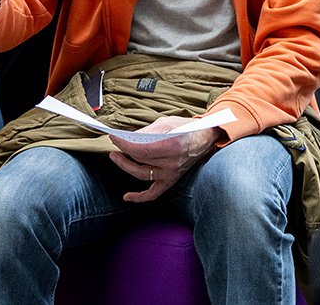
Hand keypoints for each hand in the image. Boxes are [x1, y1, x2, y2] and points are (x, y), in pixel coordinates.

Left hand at [108, 116, 225, 202]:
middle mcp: (172, 163)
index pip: (140, 150)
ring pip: (142, 174)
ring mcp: (171, 174)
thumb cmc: (187, 128)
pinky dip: (139, 197)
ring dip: (125, 166)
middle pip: (140, 160)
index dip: (124, 144)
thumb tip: (128, 138)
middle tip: (115, 142)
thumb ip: (147, 132)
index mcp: (172, 146)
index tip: (113, 138)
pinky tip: (126, 196)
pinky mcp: (171, 181)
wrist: (206, 138)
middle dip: (124, 150)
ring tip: (115, 156)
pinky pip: (153, 193)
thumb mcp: (166, 123)